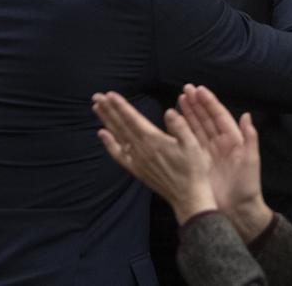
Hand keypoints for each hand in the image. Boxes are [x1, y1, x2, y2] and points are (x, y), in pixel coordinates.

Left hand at [92, 91, 216, 223]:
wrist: (189, 197)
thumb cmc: (194, 170)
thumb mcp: (193, 145)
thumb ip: (180, 127)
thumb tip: (169, 111)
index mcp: (155, 140)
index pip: (133, 119)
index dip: (121, 106)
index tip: (110, 95)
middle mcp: (142, 149)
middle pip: (121, 125)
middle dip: (109, 109)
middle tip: (96, 96)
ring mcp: (138, 160)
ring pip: (118, 137)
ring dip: (107, 121)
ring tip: (97, 108)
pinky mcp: (137, 170)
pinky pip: (119, 155)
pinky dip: (109, 144)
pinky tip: (103, 134)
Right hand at [178, 84, 271, 241]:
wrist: (237, 211)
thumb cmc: (247, 186)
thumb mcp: (251, 161)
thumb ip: (250, 138)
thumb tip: (247, 116)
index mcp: (233, 140)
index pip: (219, 116)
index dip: (209, 103)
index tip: (199, 90)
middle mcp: (219, 143)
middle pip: (205, 119)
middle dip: (196, 104)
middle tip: (185, 89)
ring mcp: (207, 153)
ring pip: (196, 128)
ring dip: (188, 113)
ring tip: (179, 99)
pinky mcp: (198, 163)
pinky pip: (189, 143)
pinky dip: (182, 131)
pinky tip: (174, 122)